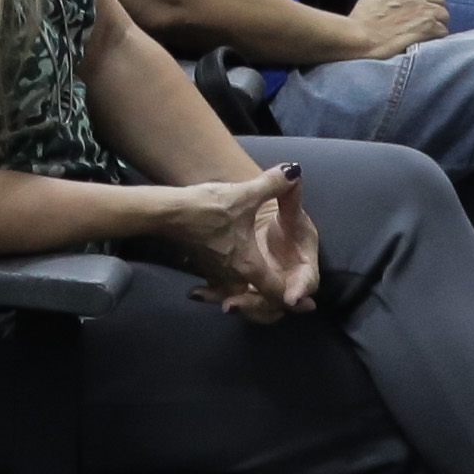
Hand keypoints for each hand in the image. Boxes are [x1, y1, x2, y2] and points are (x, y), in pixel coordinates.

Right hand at [150, 164, 317, 317]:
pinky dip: (229, 287)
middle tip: (290, 299)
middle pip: (258, 298)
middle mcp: (233, 277)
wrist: (167, 212)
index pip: (277, 293)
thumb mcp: (245, 194)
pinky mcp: (205, 266)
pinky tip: (231, 275)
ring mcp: (216, 274)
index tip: (306, 302)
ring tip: (262, 290)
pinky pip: (223, 285)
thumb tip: (294, 171)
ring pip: (240, 293)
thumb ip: (273, 184)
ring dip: (250, 294)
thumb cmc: (207, 208)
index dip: (293, 298)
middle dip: (272, 301)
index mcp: (249, 266)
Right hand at [342, 0, 449, 61]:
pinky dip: (437, 36)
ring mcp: (424, 9)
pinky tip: (429, 41)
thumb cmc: (361, 21)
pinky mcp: (428, 27)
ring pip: (444, 14)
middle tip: (427, 21)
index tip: (422, 4)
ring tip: (429, 32)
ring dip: (438, 23)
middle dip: (434, 8)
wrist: (360, 37)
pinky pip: (443, 30)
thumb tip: (400, 0)